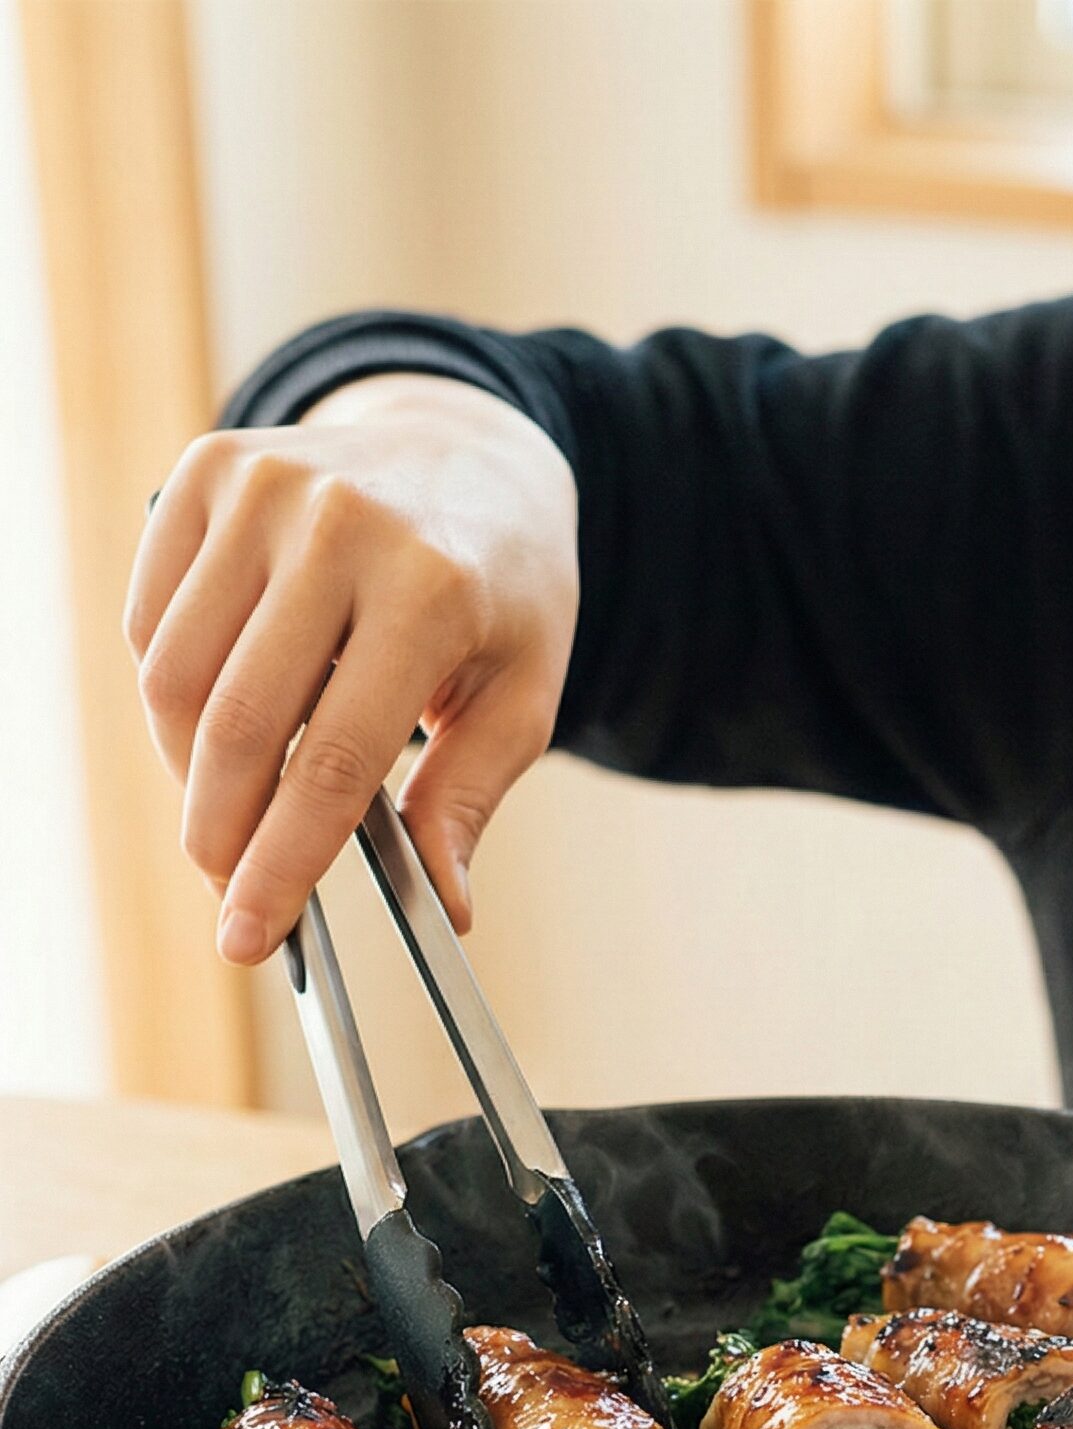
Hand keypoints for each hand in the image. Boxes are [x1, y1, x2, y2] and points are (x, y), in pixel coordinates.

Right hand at [125, 373, 577, 961]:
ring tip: (236, 813)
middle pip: (238, 725)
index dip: (282, 862)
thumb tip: (443, 907)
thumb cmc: (504, 590)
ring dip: (190, 775)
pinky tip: (226, 722)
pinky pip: (152, 621)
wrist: (471, 449)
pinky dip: (172, 697)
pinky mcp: (209, 471)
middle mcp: (339, 526)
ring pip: (174, 678)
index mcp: (432, 589)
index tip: (250, 938)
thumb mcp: (523, 694)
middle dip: (221, 836)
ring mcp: (264, 488)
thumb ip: (470, 798)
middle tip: (230, 897)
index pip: (333, 760)